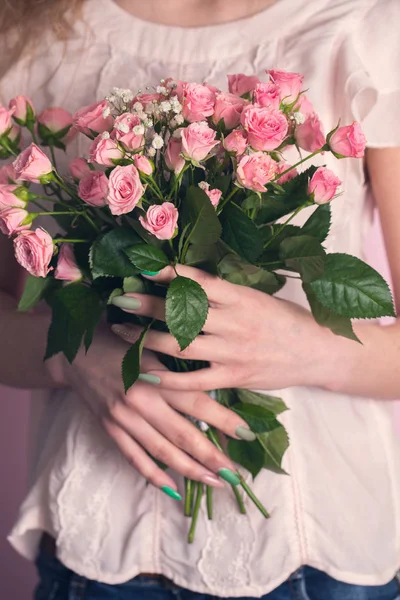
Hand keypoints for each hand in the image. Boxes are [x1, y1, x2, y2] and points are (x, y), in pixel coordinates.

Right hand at [54, 324, 253, 495]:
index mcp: (156, 374)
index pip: (197, 402)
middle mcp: (141, 399)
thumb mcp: (153, 343)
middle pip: (183, 434)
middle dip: (212, 457)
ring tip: (213, 483)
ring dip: (189, 470)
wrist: (77, 351)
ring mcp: (123, 417)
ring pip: (161, 451)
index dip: (224, 420)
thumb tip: (217, 377)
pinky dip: (153, 474)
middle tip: (236, 475)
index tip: (248, 433)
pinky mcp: (109, 428)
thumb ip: (180, 362)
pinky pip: (133, 457)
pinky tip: (172, 488)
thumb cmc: (122, 340)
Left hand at [112, 264, 333, 391]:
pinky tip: (144, 372)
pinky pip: (194, 380)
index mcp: (242, 297)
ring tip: (122, 331)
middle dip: (147, 305)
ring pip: (182, 344)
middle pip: (183, 312)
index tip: (143, 268)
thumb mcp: (258, 297)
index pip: (200, 282)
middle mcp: (235, 323)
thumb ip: (224, 293)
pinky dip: (167, 378)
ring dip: (147, 338)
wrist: (317, 352)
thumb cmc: (284, 320)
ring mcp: (234, 352)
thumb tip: (184, 281)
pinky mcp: (235, 377)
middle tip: (120, 299)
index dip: (169, 274)